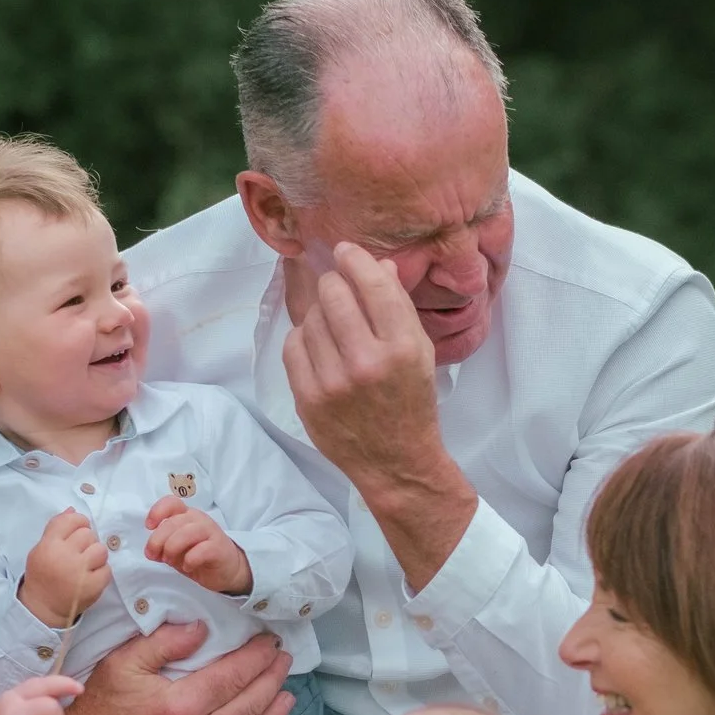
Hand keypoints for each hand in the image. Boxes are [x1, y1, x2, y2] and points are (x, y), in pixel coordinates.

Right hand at [19, 508, 110, 626]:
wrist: (43, 606)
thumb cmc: (43, 574)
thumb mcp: (41, 548)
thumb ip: (56, 528)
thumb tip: (73, 509)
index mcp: (49, 545)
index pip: (72, 520)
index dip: (79, 522)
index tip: (78, 531)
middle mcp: (64, 556)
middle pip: (88, 534)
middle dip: (86, 541)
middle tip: (78, 553)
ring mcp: (79, 572)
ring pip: (101, 550)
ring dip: (96, 556)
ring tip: (86, 565)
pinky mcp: (93, 587)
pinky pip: (107, 569)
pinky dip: (101, 573)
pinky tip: (89, 578)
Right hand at [43, 628, 294, 714]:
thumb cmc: (99, 710)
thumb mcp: (122, 664)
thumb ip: (164, 642)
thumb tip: (203, 628)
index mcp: (183, 706)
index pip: (236, 674)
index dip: (259, 656)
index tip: (270, 642)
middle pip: (251, 704)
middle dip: (273, 679)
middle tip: (284, 661)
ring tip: (288, 696)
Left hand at [143, 497, 252, 594]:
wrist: (227, 570)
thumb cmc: (199, 556)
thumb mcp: (176, 549)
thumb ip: (163, 545)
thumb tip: (150, 550)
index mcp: (186, 516)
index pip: (172, 503)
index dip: (157, 512)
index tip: (149, 526)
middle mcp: (199, 520)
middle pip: (174, 522)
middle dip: (158, 540)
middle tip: (154, 555)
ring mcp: (211, 532)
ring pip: (187, 533)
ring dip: (172, 548)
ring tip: (170, 561)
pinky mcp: (219, 548)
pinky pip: (201, 550)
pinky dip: (190, 560)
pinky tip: (188, 566)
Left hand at [279, 244, 472, 592]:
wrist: (395, 463)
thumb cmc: (412, 404)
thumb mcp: (421, 353)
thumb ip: (399, 308)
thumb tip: (378, 265)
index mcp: (403, 348)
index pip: (372, 283)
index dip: (355, 259)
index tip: (346, 252)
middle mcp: (367, 362)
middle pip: (334, 293)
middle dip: (335, 284)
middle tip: (339, 290)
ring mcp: (333, 382)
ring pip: (310, 317)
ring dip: (320, 313)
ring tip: (334, 326)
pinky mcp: (307, 398)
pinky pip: (292, 345)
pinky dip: (303, 338)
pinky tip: (319, 347)